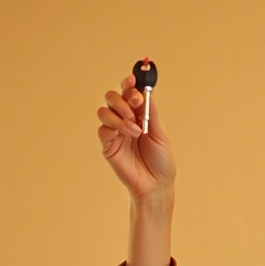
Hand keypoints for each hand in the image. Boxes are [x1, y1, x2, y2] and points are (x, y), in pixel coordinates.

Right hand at [97, 74, 175, 200]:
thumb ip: (151, 112)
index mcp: (139, 115)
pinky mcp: (107, 145)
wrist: (156, 184)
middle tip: (137, 105)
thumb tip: (145, 91)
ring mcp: (114, 132)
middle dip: (124, 97)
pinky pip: (103, 128)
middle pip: (112, 96)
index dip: (129, 84)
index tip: (133, 80)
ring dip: (120, 114)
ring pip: (104, 110)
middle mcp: (124, 120)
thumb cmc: (161, 161)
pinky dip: (115, 127)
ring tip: (135, 129)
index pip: (129, 93)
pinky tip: (129, 135)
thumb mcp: (161, 133)